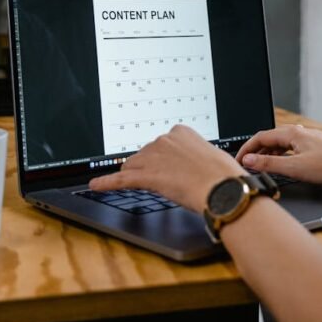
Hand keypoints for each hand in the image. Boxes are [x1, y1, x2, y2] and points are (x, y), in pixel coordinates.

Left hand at [89, 125, 245, 210]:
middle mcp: (164, 139)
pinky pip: (120, 180)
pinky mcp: (147, 176)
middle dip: (148, 169)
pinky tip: (96, 185)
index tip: (166, 168)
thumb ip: (195, 157)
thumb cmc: (225, 177)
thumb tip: (195, 166)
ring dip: (135, 177)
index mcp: (181, 132)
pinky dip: (106, 183)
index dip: (162, 160)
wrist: (224, 189)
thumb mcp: (212, 158)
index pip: (159, 146)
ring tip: (152, 189)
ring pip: (132, 167)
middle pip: (143, 155)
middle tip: (167, 184)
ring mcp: (153, 157)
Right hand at [235, 124, 321, 185]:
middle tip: (247, 164)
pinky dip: (281, 155)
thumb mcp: (294, 167)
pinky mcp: (314, 146)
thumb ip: (269, 163)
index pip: (261, 137)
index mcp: (292, 133)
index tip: (239, 159)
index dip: (247, 148)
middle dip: (256, 150)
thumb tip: (249, 160)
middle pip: (270, 138)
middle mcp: (299, 132)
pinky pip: (291, 147)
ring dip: (268, 153)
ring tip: (261, 165)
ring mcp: (307, 138)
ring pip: (281, 143)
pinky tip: (282, 164)